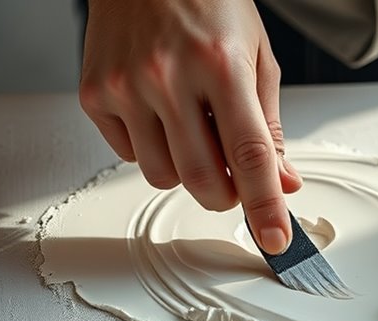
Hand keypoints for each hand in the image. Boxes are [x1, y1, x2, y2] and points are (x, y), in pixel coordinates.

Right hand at [79, 0, 300, 254]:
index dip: (265, 205)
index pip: (249, 155)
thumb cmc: (208, 2)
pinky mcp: (94, 93)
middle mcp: (168, 76)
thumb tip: (283, 183)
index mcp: (221, 64)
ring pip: (162, 176)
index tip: (276, 239)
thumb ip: (269, 125)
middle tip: (235, 181)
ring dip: (187, 173)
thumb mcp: (256, 56)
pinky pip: (130, 155)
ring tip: (195, 131)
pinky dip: (153, 149)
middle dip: (226, 196)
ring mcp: (125, 86)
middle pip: (202, 179)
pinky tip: (161, 112)